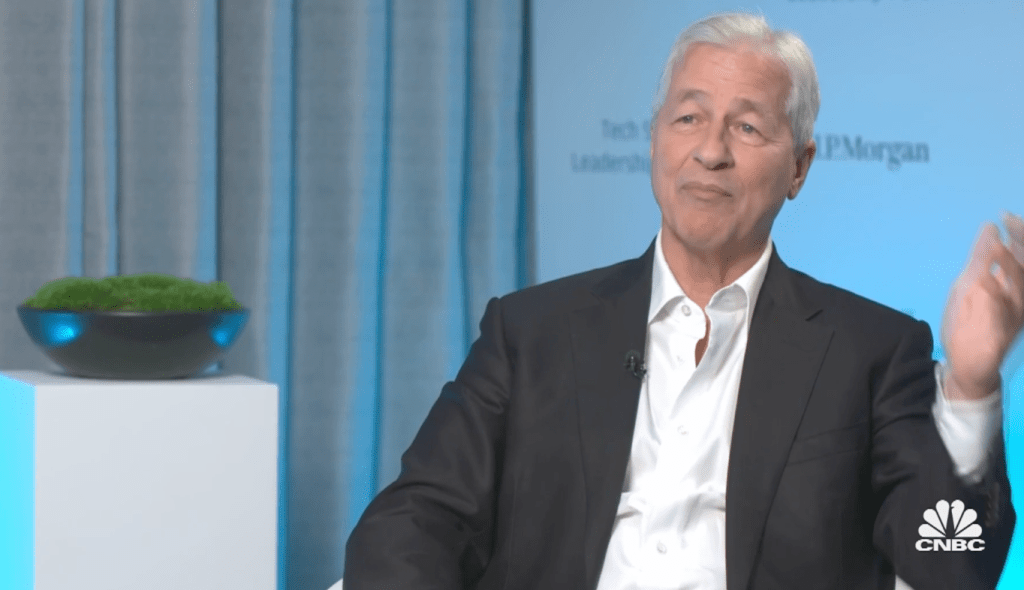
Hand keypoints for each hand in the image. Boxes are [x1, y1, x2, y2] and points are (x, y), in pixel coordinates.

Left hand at [941, 212, 1023, 400]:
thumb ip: (981, 259)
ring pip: (1019, 287)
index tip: (1006, 216)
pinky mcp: (1003, 334)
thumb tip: (990, 227)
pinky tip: (983, 281)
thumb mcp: (970, 285)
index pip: (1021, 256)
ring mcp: (1013, 316)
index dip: (1019, 235)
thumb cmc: (969, 323)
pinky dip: (994, 295)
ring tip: (996, 247)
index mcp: (1013, 286)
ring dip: (1009, 266)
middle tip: (1010, 222)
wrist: (966, 364)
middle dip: (1022, 244)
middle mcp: (1018, 298)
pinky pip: (1003, 313)